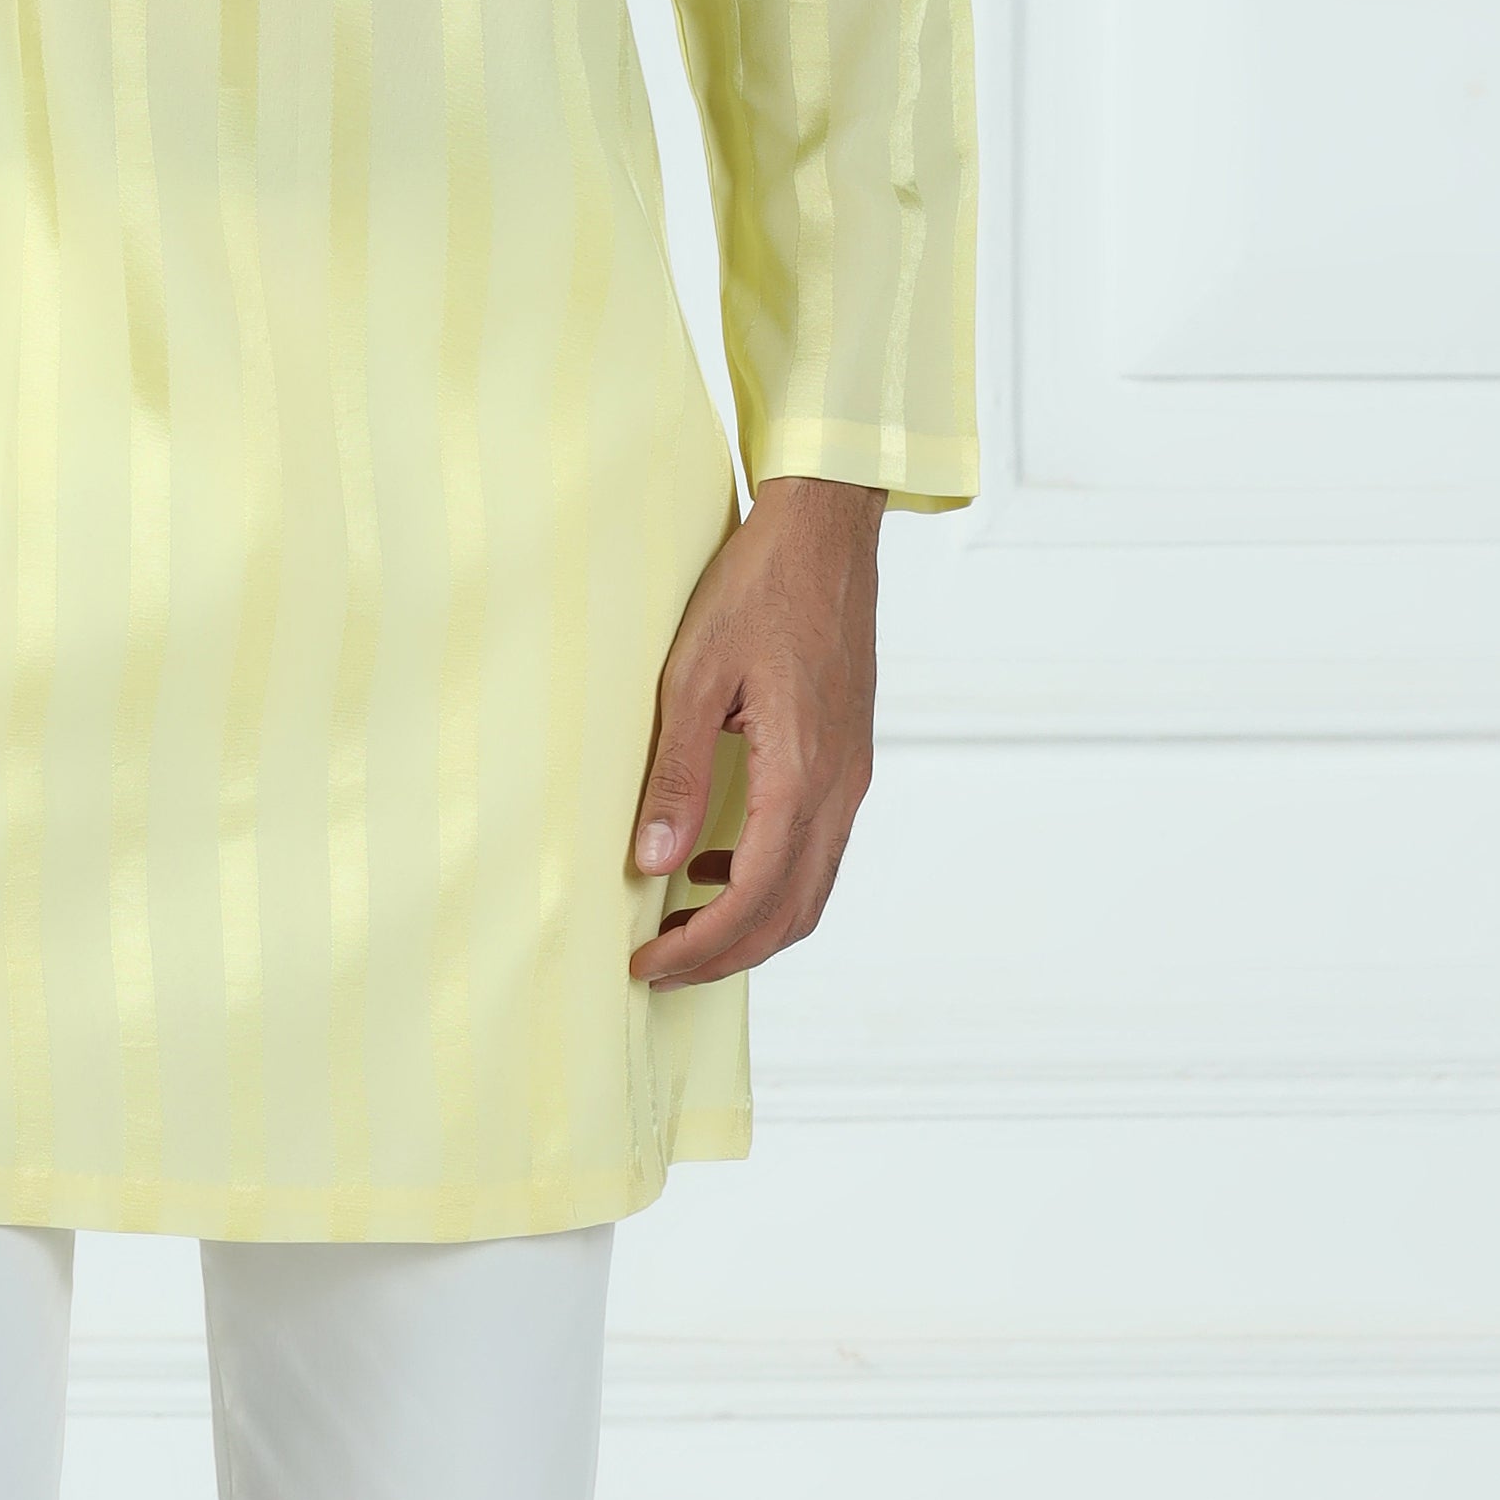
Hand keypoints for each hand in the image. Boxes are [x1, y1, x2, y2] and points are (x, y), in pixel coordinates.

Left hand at [625, 474, 883, 986]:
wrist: (827, 531)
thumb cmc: (758, 587)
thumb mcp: (693, 675)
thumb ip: (676, 775)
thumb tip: (651, 862)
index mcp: (801, 771)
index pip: (754, 896)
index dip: (700, 946)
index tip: (647, 965)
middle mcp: (840, 786)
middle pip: (792, 913)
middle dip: (726, 955)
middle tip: (660, 968)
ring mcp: (853, 775)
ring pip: (811, 888)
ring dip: (751, 924)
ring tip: (682, 928)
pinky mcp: (850, 759)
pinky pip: (818, 849)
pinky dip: (772, 880)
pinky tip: (716, 862)